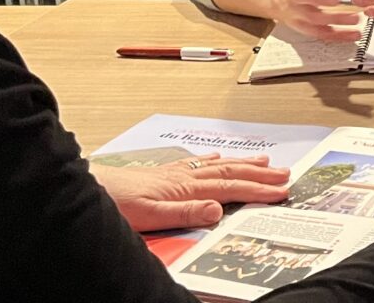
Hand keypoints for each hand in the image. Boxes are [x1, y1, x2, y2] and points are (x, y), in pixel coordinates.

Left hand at [91, 153, 290, 230]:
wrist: (87, 188)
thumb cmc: (114, 203)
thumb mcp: (150, 216)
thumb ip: (185, 212)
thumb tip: (218, 209)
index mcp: (186, 188)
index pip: (230, 189)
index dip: (258, 190)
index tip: (282, 191)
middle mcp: (184, 177)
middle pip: (230, 173)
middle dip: (260, 174)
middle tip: (286, 174)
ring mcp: (174, 173)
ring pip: (218, 166)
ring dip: (243, 163)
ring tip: (265, 160)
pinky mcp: (162, 174)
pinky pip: (197, 163)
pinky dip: (214, 161)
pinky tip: (219, 157)